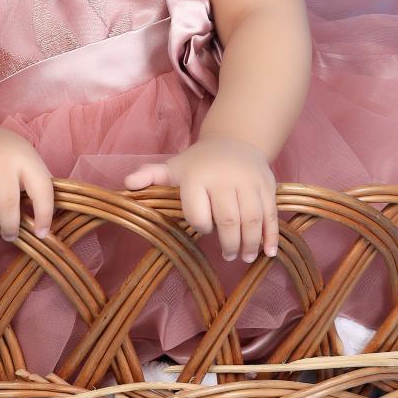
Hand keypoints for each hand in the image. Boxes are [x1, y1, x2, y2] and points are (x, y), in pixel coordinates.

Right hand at [0, 122, 54, 242]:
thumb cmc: (6, 158)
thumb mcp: (28, 164)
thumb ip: (38, 191)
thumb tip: (43, 229)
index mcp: (24, 156)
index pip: (41, 189)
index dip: (44, 216)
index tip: (40, 233)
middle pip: (6, 203)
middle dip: (9, 227)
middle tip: (10, 234)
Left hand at [123, 136, 278, 262]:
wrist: (234, 140)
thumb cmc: (198, 162)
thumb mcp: (174, 167)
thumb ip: (151, 176)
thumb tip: (126, 185)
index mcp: (197, 176)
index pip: (198, 214)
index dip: (201, 226)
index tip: (204, 229)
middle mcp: (224, 177)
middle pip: (228, 220)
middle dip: (229, 244)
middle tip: (228, 256)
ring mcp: (248, 181)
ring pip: (252, 219)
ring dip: (250, 244)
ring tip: (244, 257)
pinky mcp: (267, 185)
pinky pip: (271, 214)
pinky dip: (271, 236)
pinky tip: (268, 253)